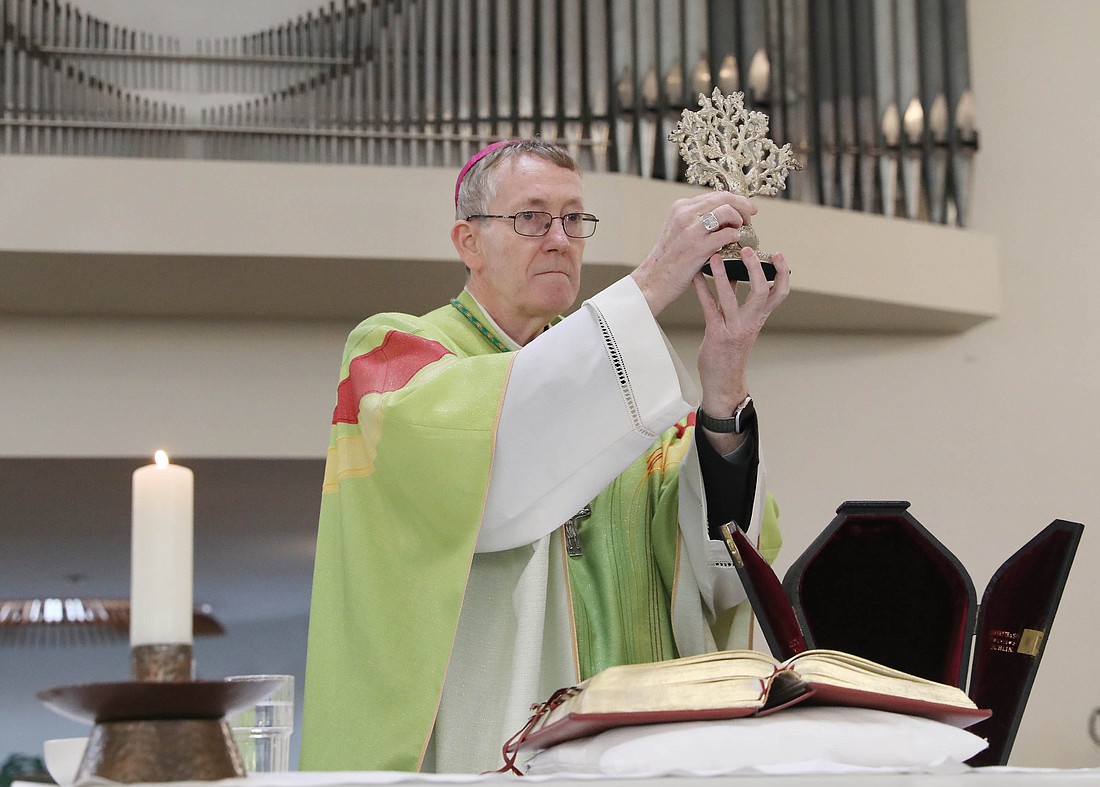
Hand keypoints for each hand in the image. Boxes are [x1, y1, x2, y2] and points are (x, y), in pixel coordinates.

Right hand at [631, 192, 756, 315]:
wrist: (654, 280)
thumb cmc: (670, 259)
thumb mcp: (679, 230)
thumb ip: (698, 219)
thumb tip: (727, 213)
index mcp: (681, 207)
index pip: (716, 194)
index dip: (736, 200)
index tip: (746, 209)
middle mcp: (685, 214)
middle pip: (724, 198)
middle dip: (743, 206)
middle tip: (750, 217)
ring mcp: (691, 229)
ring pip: (727, 211)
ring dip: (739, 220)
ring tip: (740, 230)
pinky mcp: (698, 247)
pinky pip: (727, 234)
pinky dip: (736, 236)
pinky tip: (734, 242)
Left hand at [694, 246, 789, 451]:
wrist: (724, 380)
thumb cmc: (732, 347)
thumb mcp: (741, 321)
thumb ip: (739, 297)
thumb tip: (735, 270)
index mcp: (760, 317)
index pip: (780, 293)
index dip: (782, 273)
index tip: (778, 253)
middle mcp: (751, 321)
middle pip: (761, 292)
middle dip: (756, 269)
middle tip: (747, 250)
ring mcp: (734, 328)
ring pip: (731, 298)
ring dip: (722, 276)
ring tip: (715, 257)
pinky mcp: (716, 334)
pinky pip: (709, 307)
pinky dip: (701, 290)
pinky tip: (694, 276)